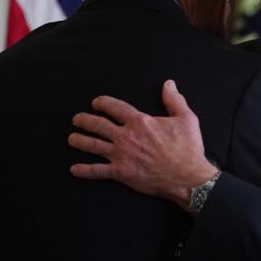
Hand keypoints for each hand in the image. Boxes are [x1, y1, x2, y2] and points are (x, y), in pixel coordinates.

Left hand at [68, 80, 216, 209]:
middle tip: (77, 119)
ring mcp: (121, 155)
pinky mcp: (121, 173)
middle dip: (85, 120)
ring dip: (80, 140)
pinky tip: (74, 169)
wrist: (187, 176)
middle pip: (99, 125)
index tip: (96, 102)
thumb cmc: (188, 148)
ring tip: (72, 138)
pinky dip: (84, 170)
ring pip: (93, 145)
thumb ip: (174, 100)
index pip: (116, 108)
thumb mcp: (186, 118)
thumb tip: (169, 84)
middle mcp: (126, 137)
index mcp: (140, 122)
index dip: (103, 103)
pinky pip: (97, 171)